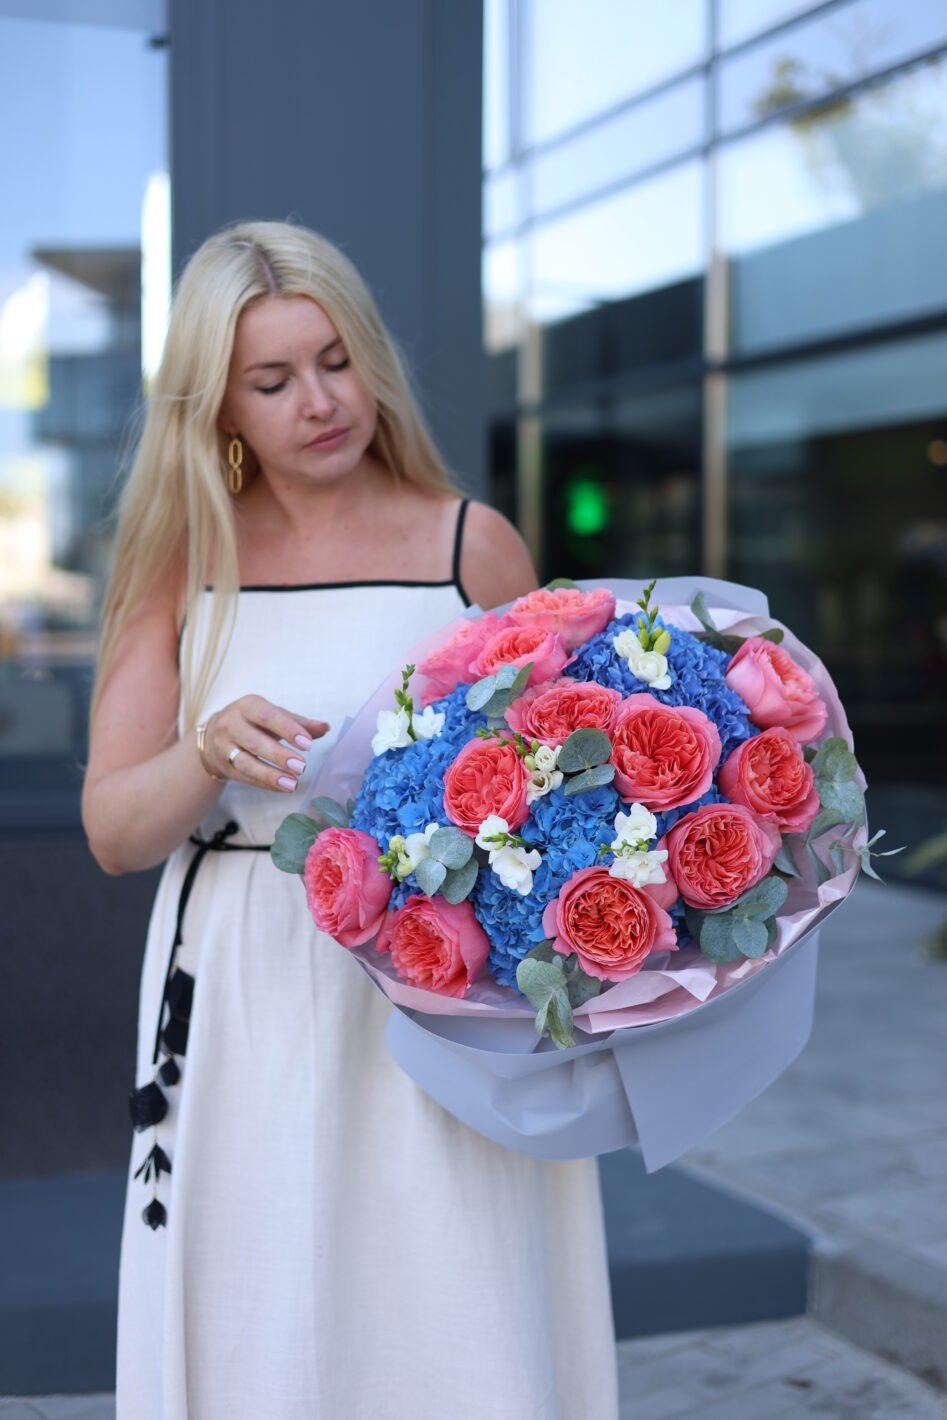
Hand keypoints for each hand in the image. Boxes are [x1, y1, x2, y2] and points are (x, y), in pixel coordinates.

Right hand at [202, 695, 328, 792]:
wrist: (213, 736)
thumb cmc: (252, 723)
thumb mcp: (272, 716)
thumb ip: (299, 722)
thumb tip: (326, 727)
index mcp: (248, 706)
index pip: (268, 716)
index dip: (288, 730)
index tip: (308, 744)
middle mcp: (231, 724)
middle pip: (255, 741)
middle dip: (279, 755)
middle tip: (302, 766)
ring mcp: (224, 746)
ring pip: (246, 763)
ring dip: (270, 775)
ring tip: (293, 784)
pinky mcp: (224, 766)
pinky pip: (245, 776)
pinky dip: (265, 783)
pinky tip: (283, 787)